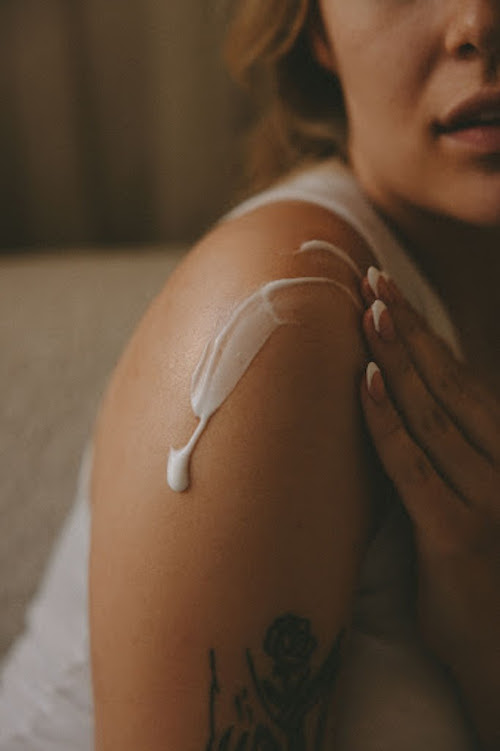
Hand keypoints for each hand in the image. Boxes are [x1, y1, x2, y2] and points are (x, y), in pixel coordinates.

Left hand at [358, 269, 499, 674]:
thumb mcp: (471, 506)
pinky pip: (416, 468)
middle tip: (374, 280)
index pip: (462, 383)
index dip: (425, 336)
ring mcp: (487, 501)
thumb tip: (399, 412)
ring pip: (435, 415)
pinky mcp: (457, 537)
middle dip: (408, 329)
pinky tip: (367, 383)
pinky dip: (389, 423)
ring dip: (399, 358)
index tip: (389, 294)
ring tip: (369, 311)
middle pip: (450, 385)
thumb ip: (446, 460)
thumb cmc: (480, 580)